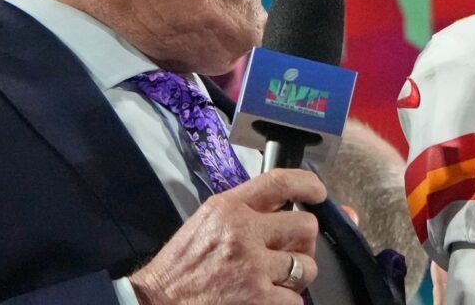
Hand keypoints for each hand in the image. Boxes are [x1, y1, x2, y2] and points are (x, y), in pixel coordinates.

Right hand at [129, 169, 325, 304]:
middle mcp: (242, 233)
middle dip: (303, 241)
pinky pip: (296, 299)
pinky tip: (268, 299)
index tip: (318, 193)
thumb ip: (248, 209)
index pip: (281, 182)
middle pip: (306, 226)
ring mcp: (251, 267)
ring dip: (297, 275)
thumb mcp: (208, 221)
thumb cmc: (183, 265)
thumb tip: (296, 204)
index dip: (308, 184)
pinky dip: (287, 302)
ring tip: (276, 279)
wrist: (155, 302)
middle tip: (289, 252)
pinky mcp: (257, 299)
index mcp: (229, 208)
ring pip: (306, 266)